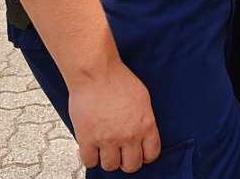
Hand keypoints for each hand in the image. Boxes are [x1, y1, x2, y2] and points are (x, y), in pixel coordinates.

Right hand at [68, 58, 160, 172]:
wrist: (97, 74)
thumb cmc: (119, 80)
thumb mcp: (143, 99)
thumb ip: (145, 120)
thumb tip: (144, 135)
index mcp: (146, 125)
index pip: (152, 154)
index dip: (145, 156)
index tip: (139, 153)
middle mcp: (129, 136)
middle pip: (131, 166)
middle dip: (127, 161)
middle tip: (121, 154)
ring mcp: (108, 139)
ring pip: (111, 166)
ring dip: (108, 159)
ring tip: (105, 149)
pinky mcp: (88, 139)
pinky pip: (90, 162)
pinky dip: (90, 157)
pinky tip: (91, 147)